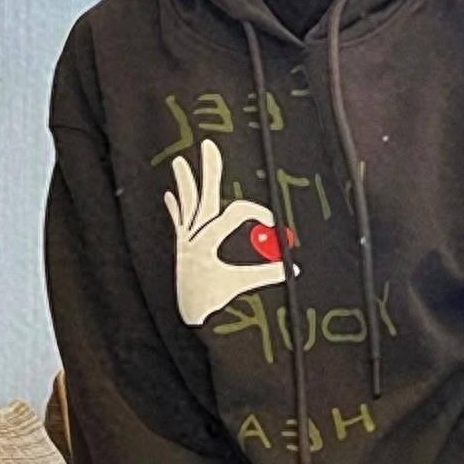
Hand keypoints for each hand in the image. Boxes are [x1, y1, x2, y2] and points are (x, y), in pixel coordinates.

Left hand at [164, 138, 299, 325]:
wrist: (189, 317)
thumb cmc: (212, 303)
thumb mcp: (240, 285)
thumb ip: (267, 273)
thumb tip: (293, 266)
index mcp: (207, 242)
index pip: (236, 213)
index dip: (258, 213)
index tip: (275, 224)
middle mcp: (193, 237)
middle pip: (203, 196)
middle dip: (209, 170)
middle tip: (209, 146)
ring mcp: (186, 241)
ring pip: (187, 205)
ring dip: (185, 182)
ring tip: (179, 161)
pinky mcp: (183, 247)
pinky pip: (179, 221)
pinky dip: (176, 207)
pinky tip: (170, 195)